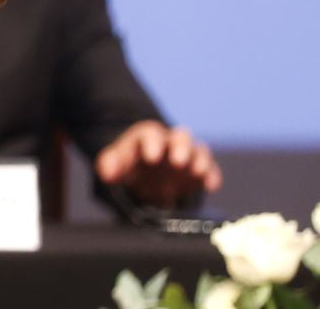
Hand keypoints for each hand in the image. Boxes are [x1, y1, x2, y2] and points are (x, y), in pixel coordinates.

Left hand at [95, 120, 221, 207]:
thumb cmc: (130, 165)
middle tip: (178, 160)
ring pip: (198, 150)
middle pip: (180, 136)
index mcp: (147, 137)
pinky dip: (211, 175)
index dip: (151, 143)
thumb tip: (108, 173)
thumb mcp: (115, 163)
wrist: (146, 175)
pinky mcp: (200, 171)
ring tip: (196, 171)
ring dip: (199, 160)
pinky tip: (210, 185)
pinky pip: (210, 170)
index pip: (150, 134)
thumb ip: (110, 165)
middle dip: (180, 147)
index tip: (151, 157)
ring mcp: (188, 156)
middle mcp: (170, 143)